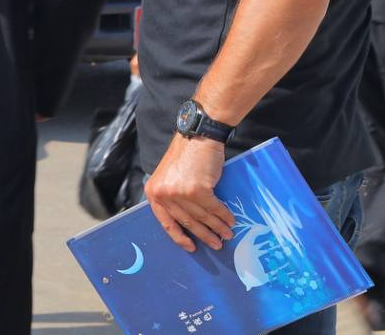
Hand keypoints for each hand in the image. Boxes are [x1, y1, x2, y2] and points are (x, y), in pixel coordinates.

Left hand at [145, 134, 234, 252]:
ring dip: (217, 228)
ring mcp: (180, 193)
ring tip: (226, 235)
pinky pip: (214, 208)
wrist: (198, 136)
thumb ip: (172, 196)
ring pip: (202, 216)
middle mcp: (164, 194)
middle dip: (204, 235)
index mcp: (154, 192)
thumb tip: (187, 222)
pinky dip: (224, 216)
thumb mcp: (169, 177)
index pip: (165, 221)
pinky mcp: (198, 190)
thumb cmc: (185, 155)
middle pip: (187, 221)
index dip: (179, 237)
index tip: (191, 247)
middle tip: (216, 244)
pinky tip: (230, 221)